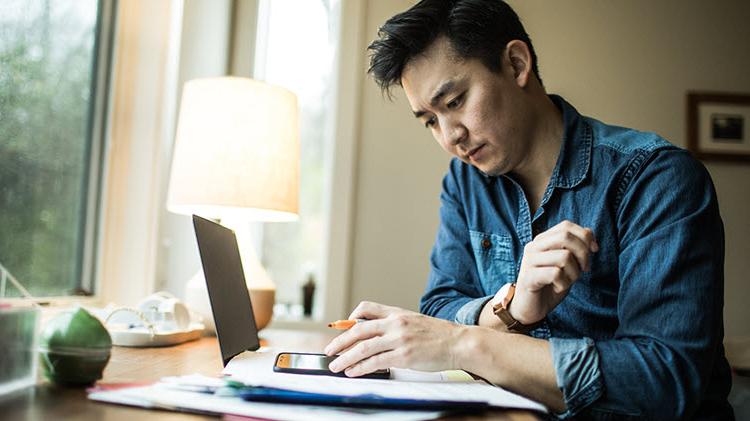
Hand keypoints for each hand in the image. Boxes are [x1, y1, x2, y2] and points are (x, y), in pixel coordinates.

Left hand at [323, 301, 465, 376]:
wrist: (459, 342)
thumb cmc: (438, 334)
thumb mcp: (413, 321)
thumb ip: (393, 325)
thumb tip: (373, 334)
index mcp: (396, 312)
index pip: (366, 308)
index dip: (349, 318)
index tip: (340, 328)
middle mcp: (395, 323)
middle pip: (358, 330)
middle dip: (339, 342)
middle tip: (328, 350)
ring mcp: (399, 339)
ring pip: (363, 347)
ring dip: (345, 358)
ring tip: (336, 365)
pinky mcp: (404, 356)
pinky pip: (375, 362)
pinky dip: (360, 367)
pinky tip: (353, 371)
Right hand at [508, 220, 597, 323]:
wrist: (529, 308)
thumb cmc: (549, 284)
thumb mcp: (566, 263)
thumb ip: (574, 247)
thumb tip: (589, 233)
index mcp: (541, 240)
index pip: (566, 226)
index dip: (585, 236)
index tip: (594, 250)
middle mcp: (533, 247)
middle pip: (565, 236)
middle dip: (583, 253)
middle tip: (584, 269)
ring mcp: (529, 262)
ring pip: (564, 256)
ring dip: (574, 272)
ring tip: (568, 281)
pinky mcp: (529, 278)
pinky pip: (556, 274)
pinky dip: (564, 283)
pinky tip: (557, 288)